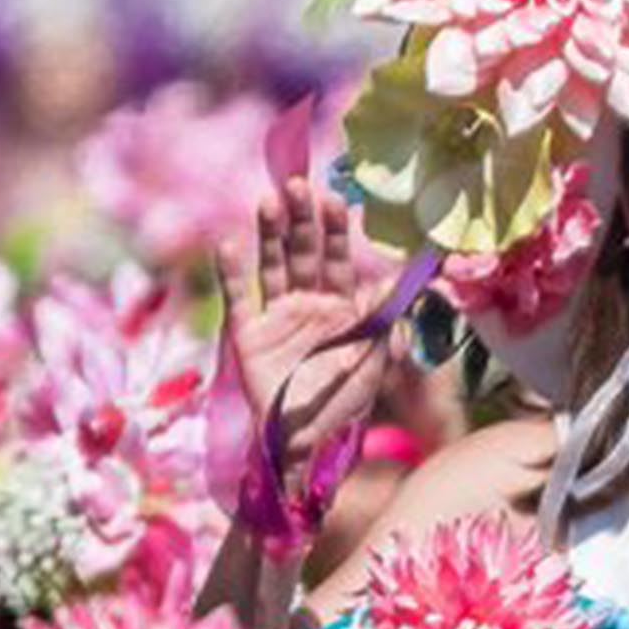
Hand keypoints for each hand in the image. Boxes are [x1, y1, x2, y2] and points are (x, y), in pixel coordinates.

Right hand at [216, 179, 392, 495]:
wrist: (308, 444)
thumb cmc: (345, 403)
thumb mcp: (373, 357)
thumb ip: (383, 316)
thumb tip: (400, 276)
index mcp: (340, 306)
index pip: (336, 258)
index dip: (335, 230)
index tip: (335, 199)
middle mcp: (307, 304)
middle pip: (303, 252)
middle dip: (301, 219)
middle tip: (297, 185)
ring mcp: (276, 317)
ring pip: (272, 266)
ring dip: (269, 234)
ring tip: (268, 202)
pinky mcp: (248, 336)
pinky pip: (240, 298)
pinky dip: (233, 272)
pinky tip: (229, 243)